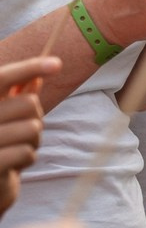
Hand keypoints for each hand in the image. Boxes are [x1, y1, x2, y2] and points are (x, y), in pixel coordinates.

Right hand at [0, 57, 59, 216]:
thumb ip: (15, 98)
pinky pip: (27, 152)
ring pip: (32, 128)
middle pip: (29, 103)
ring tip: (17, 148)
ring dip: (33, 141)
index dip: (30, 67)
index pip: (2, 77)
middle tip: (24, 132)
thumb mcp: (4, 120)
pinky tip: (13, 164)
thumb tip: (37, 77)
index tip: (57, 63)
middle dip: (36, 118)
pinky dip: (27, 158)